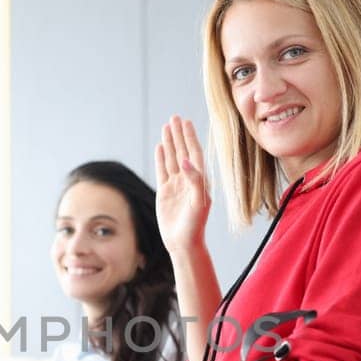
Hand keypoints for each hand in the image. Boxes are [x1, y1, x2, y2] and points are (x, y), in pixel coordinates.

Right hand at [155, 116, 211, 253]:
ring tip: (167, 127)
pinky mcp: (165, 192)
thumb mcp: (198, 202)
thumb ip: (195, 180)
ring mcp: (176, 185)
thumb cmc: (195, 225)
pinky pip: (163, 170)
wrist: (183, 243)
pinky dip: (161, 158)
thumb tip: (186, 161)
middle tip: (175, 117)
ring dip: (170, 143)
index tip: (185, 122)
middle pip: (183, 151)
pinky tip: (160, 147)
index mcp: (200, 180)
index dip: (190, 137)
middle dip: (179, 135)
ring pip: (172, 159)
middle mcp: (189, 180)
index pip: (194, 153)